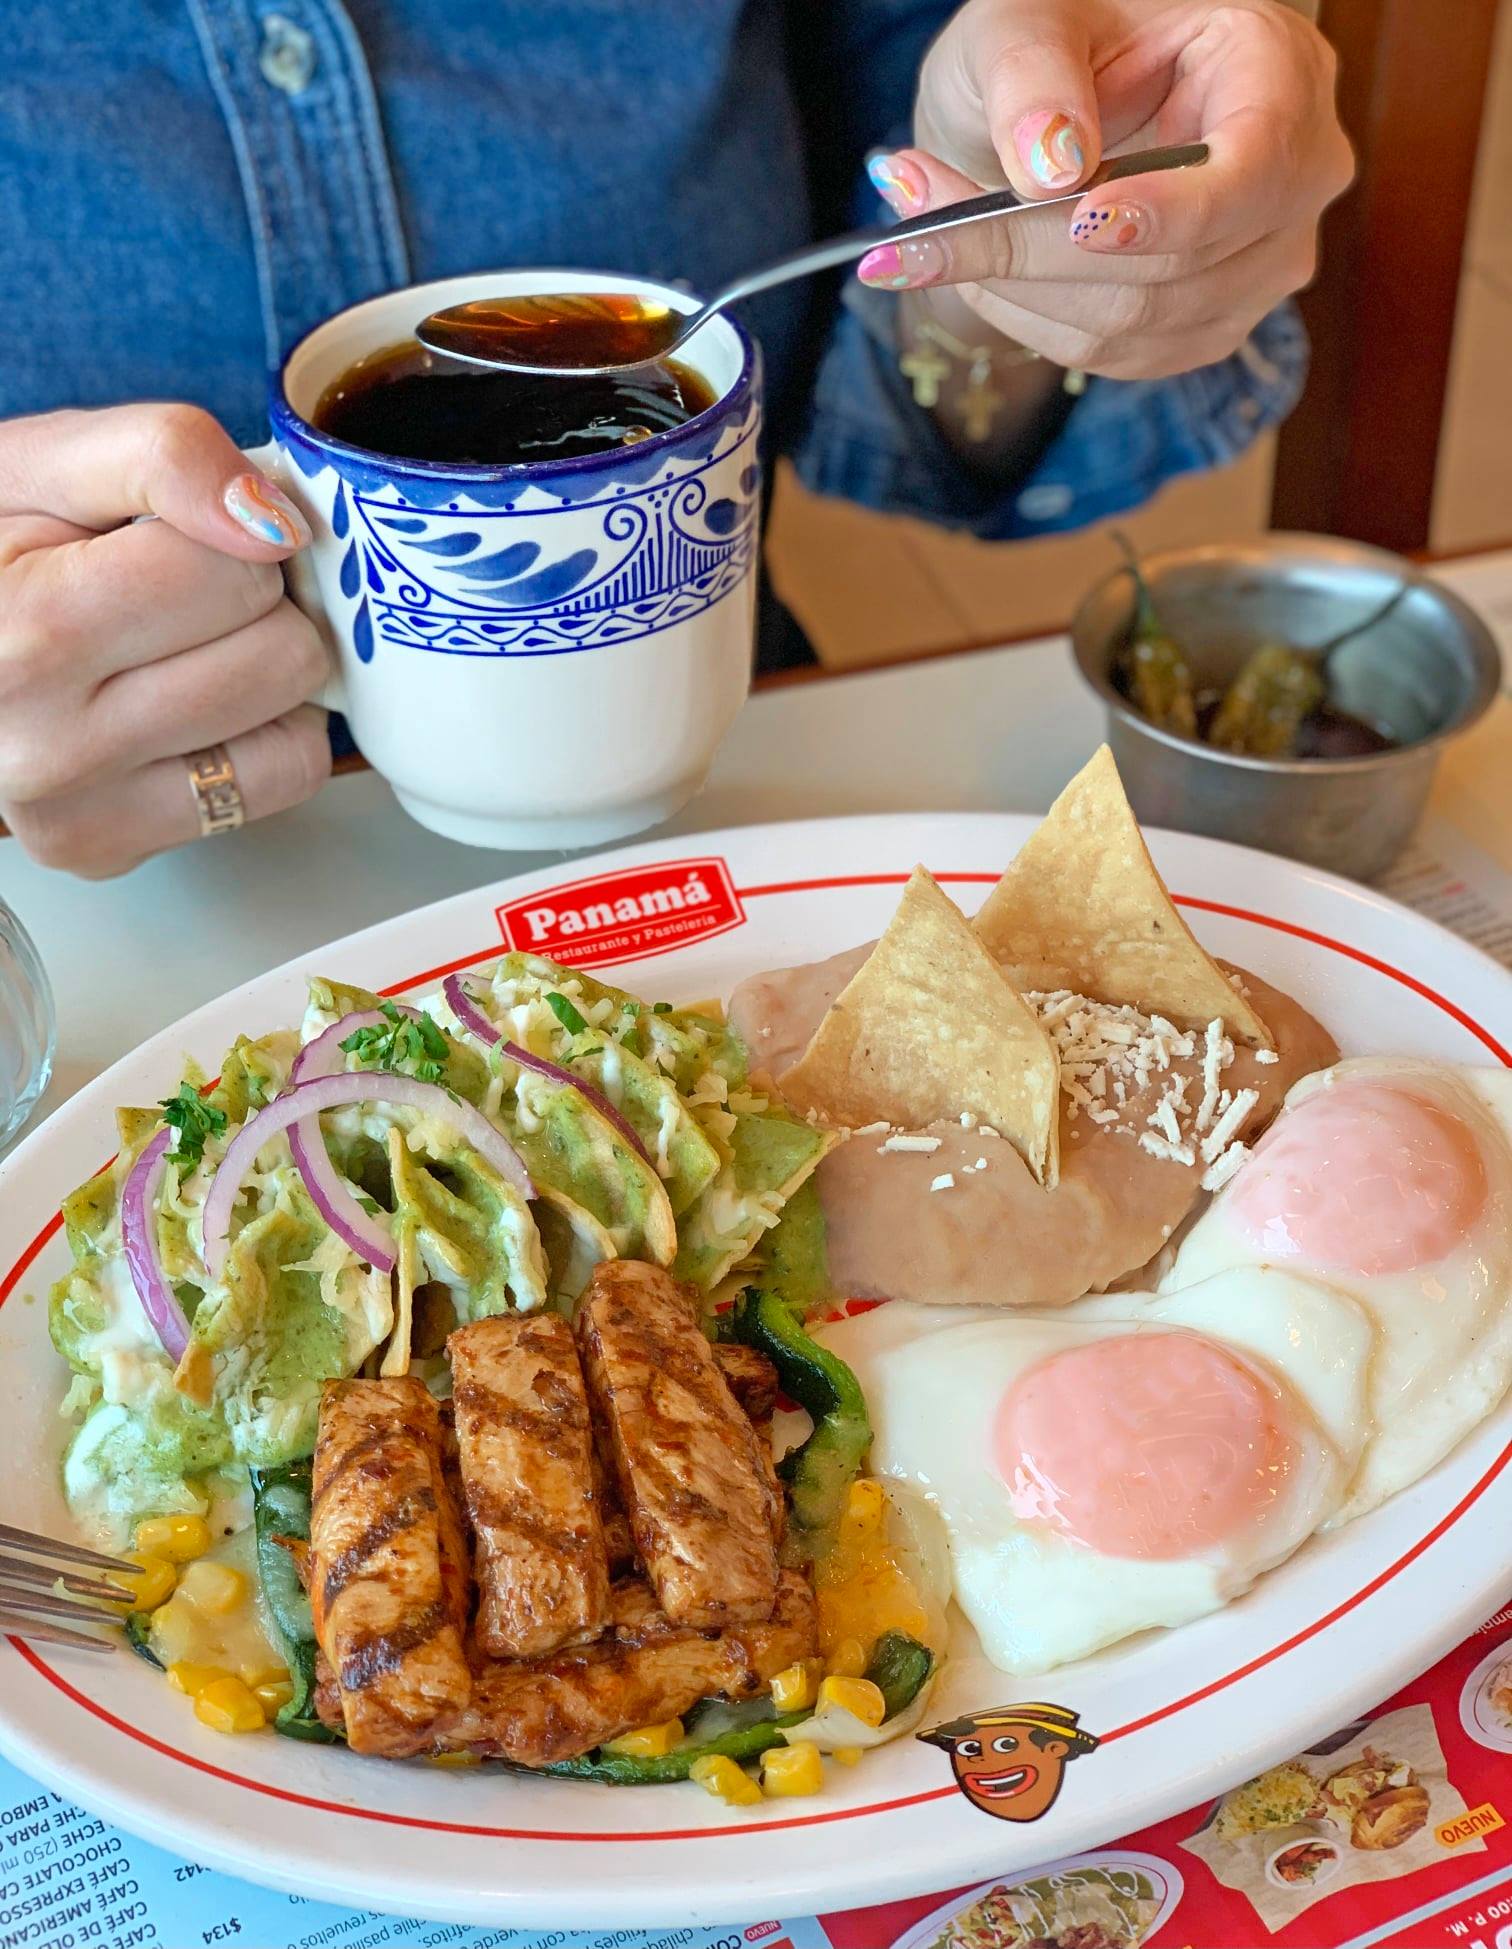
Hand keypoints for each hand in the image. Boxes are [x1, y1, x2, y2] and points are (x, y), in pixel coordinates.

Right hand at [0, 405, 330, 876]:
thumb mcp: (44, 461)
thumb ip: (163, 459)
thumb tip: (274, 522)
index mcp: (24, 632)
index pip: (236, 574)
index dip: (228, 534)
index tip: (176, 537)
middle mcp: (45, 747)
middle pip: (282, 653)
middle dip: (254, 605)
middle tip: (181, 594)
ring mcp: (76, 814)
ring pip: (295, 725)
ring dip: (263, 671)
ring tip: (179, 645)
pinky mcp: (106, 849)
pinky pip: (279, 781)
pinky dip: (261, 736)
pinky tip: (188, 706)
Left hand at [862, 0, 1353, 379]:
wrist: (1057, 103)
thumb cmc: (1059, 40)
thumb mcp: (1026, 17)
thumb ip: (1033, 74)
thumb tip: (1050, 167)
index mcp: (1279, 74)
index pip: (1256, 170)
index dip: (1172, 211)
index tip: (1084, 221)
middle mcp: (1293, 181)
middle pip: (1178, 263)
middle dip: (1033, 247)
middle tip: (913, 198)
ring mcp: (1257, 267)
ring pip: (1134, 322)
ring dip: (1011, 287)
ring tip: (922, 227)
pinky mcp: (1203, 328)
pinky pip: (1108, 354)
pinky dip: (1025, 318)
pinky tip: (975, 268)